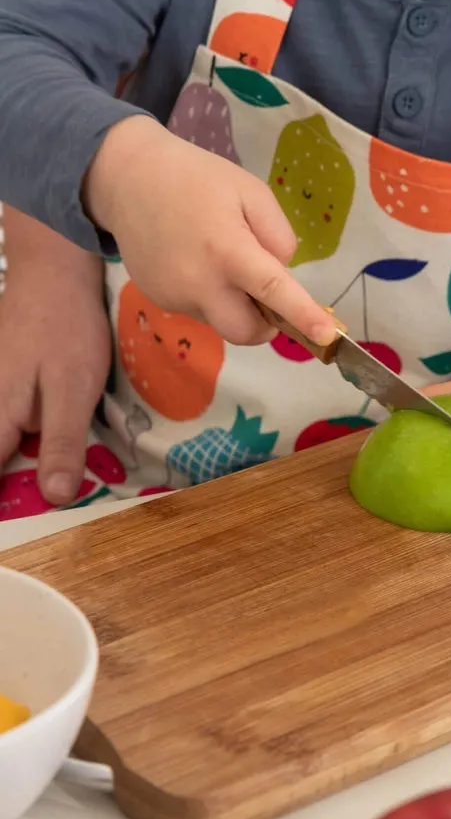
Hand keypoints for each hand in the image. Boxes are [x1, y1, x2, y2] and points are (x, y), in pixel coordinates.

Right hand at [0, 241, 109, 504]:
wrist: (52, 272)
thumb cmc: (67, 329)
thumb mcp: (74, 389)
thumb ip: (62, 443)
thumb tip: (55, 498)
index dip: (0, 504)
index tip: (12, 546)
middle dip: (7, 479)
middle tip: (31, 521)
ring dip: (11, 459)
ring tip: (32, 476)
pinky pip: (2, 420)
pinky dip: (12, 439)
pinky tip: (30, 441)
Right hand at [83, 116, 336, 346]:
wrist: (127, 178)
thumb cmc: (197, 179)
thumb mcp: (251, 192)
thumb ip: (277, 235)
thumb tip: (282, 273)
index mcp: (228, 250)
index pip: (274, 293)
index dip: (304, 317)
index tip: (328, 337)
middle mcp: (199, 283)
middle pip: (245, 332)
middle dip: (266, 323)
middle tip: (269, 293)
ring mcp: (174, 296)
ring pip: (221, 321)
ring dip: (235, 303)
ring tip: (219, 256)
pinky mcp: (158, 299)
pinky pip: (198, 310)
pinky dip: (210, 295)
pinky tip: (196, 260)